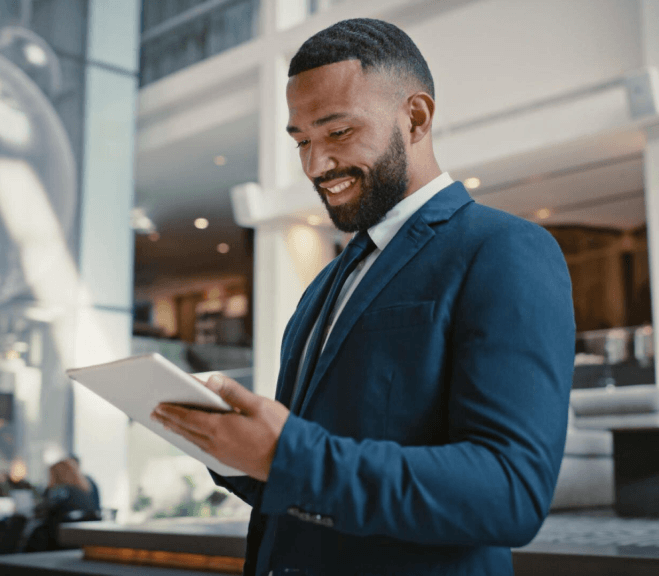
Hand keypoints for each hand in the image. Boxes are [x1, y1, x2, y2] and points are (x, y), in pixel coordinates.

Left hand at [150, 374, 288, 481]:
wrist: (293, 463)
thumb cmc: (279, 431)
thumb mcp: (258, 405)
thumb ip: (233, 392)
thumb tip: (212, 379)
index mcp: (221, 428)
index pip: (189, 417)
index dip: (172, 410)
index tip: (158, 405)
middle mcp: (216, 444)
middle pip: (187, 430)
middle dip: (170, 420)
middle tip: (155, 413)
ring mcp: (222, 455)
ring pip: (194, 441)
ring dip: (179, 431)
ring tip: (168, 424)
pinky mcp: (229, 461)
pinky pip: (203, 449)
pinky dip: (193, 440)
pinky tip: (193, 438)